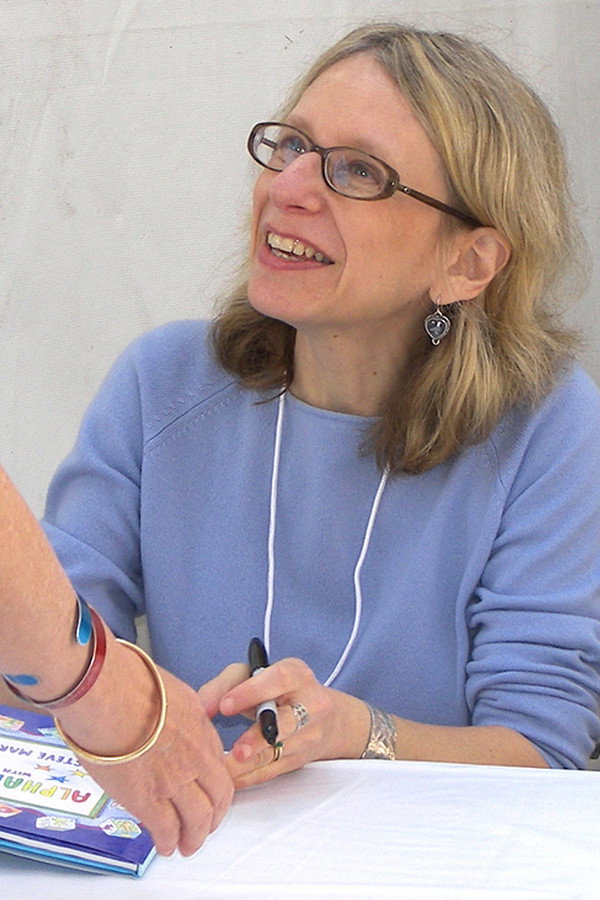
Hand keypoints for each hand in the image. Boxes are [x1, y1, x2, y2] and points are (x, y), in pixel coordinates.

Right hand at [59, 666, 233, 856]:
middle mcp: (195, 755)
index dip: (213, 781)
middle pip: (219, 795)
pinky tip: (164, 847)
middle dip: (215, 816)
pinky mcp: (148, 799)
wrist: (108, 694)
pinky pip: (166, 829)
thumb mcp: (167, 688)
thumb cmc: (128, 681)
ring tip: (187, 845)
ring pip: (198, 819)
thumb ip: (173, 708)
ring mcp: (175, 779)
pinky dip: (168, 842)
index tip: (207, 789)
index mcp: (200, 726)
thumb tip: (162, 714)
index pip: (218, 762)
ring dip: (195, 837)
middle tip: (206, 825)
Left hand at [201, 658, 370, 788]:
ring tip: (226, 769)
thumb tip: (201, 705)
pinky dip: (249, 777)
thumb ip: (225, 684)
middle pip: (287, 722)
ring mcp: (309, 735)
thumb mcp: (253, 675)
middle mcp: (310, 704)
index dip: (251, 693)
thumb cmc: (278, 690)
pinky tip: (230, 779)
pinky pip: (273, 771)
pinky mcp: (300, 759)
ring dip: (249, 764)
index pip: (278, 679)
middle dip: (259, 738)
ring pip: (278, 752)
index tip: (226, 706)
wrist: (323, 717)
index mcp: (297, 675)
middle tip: (237, 751)